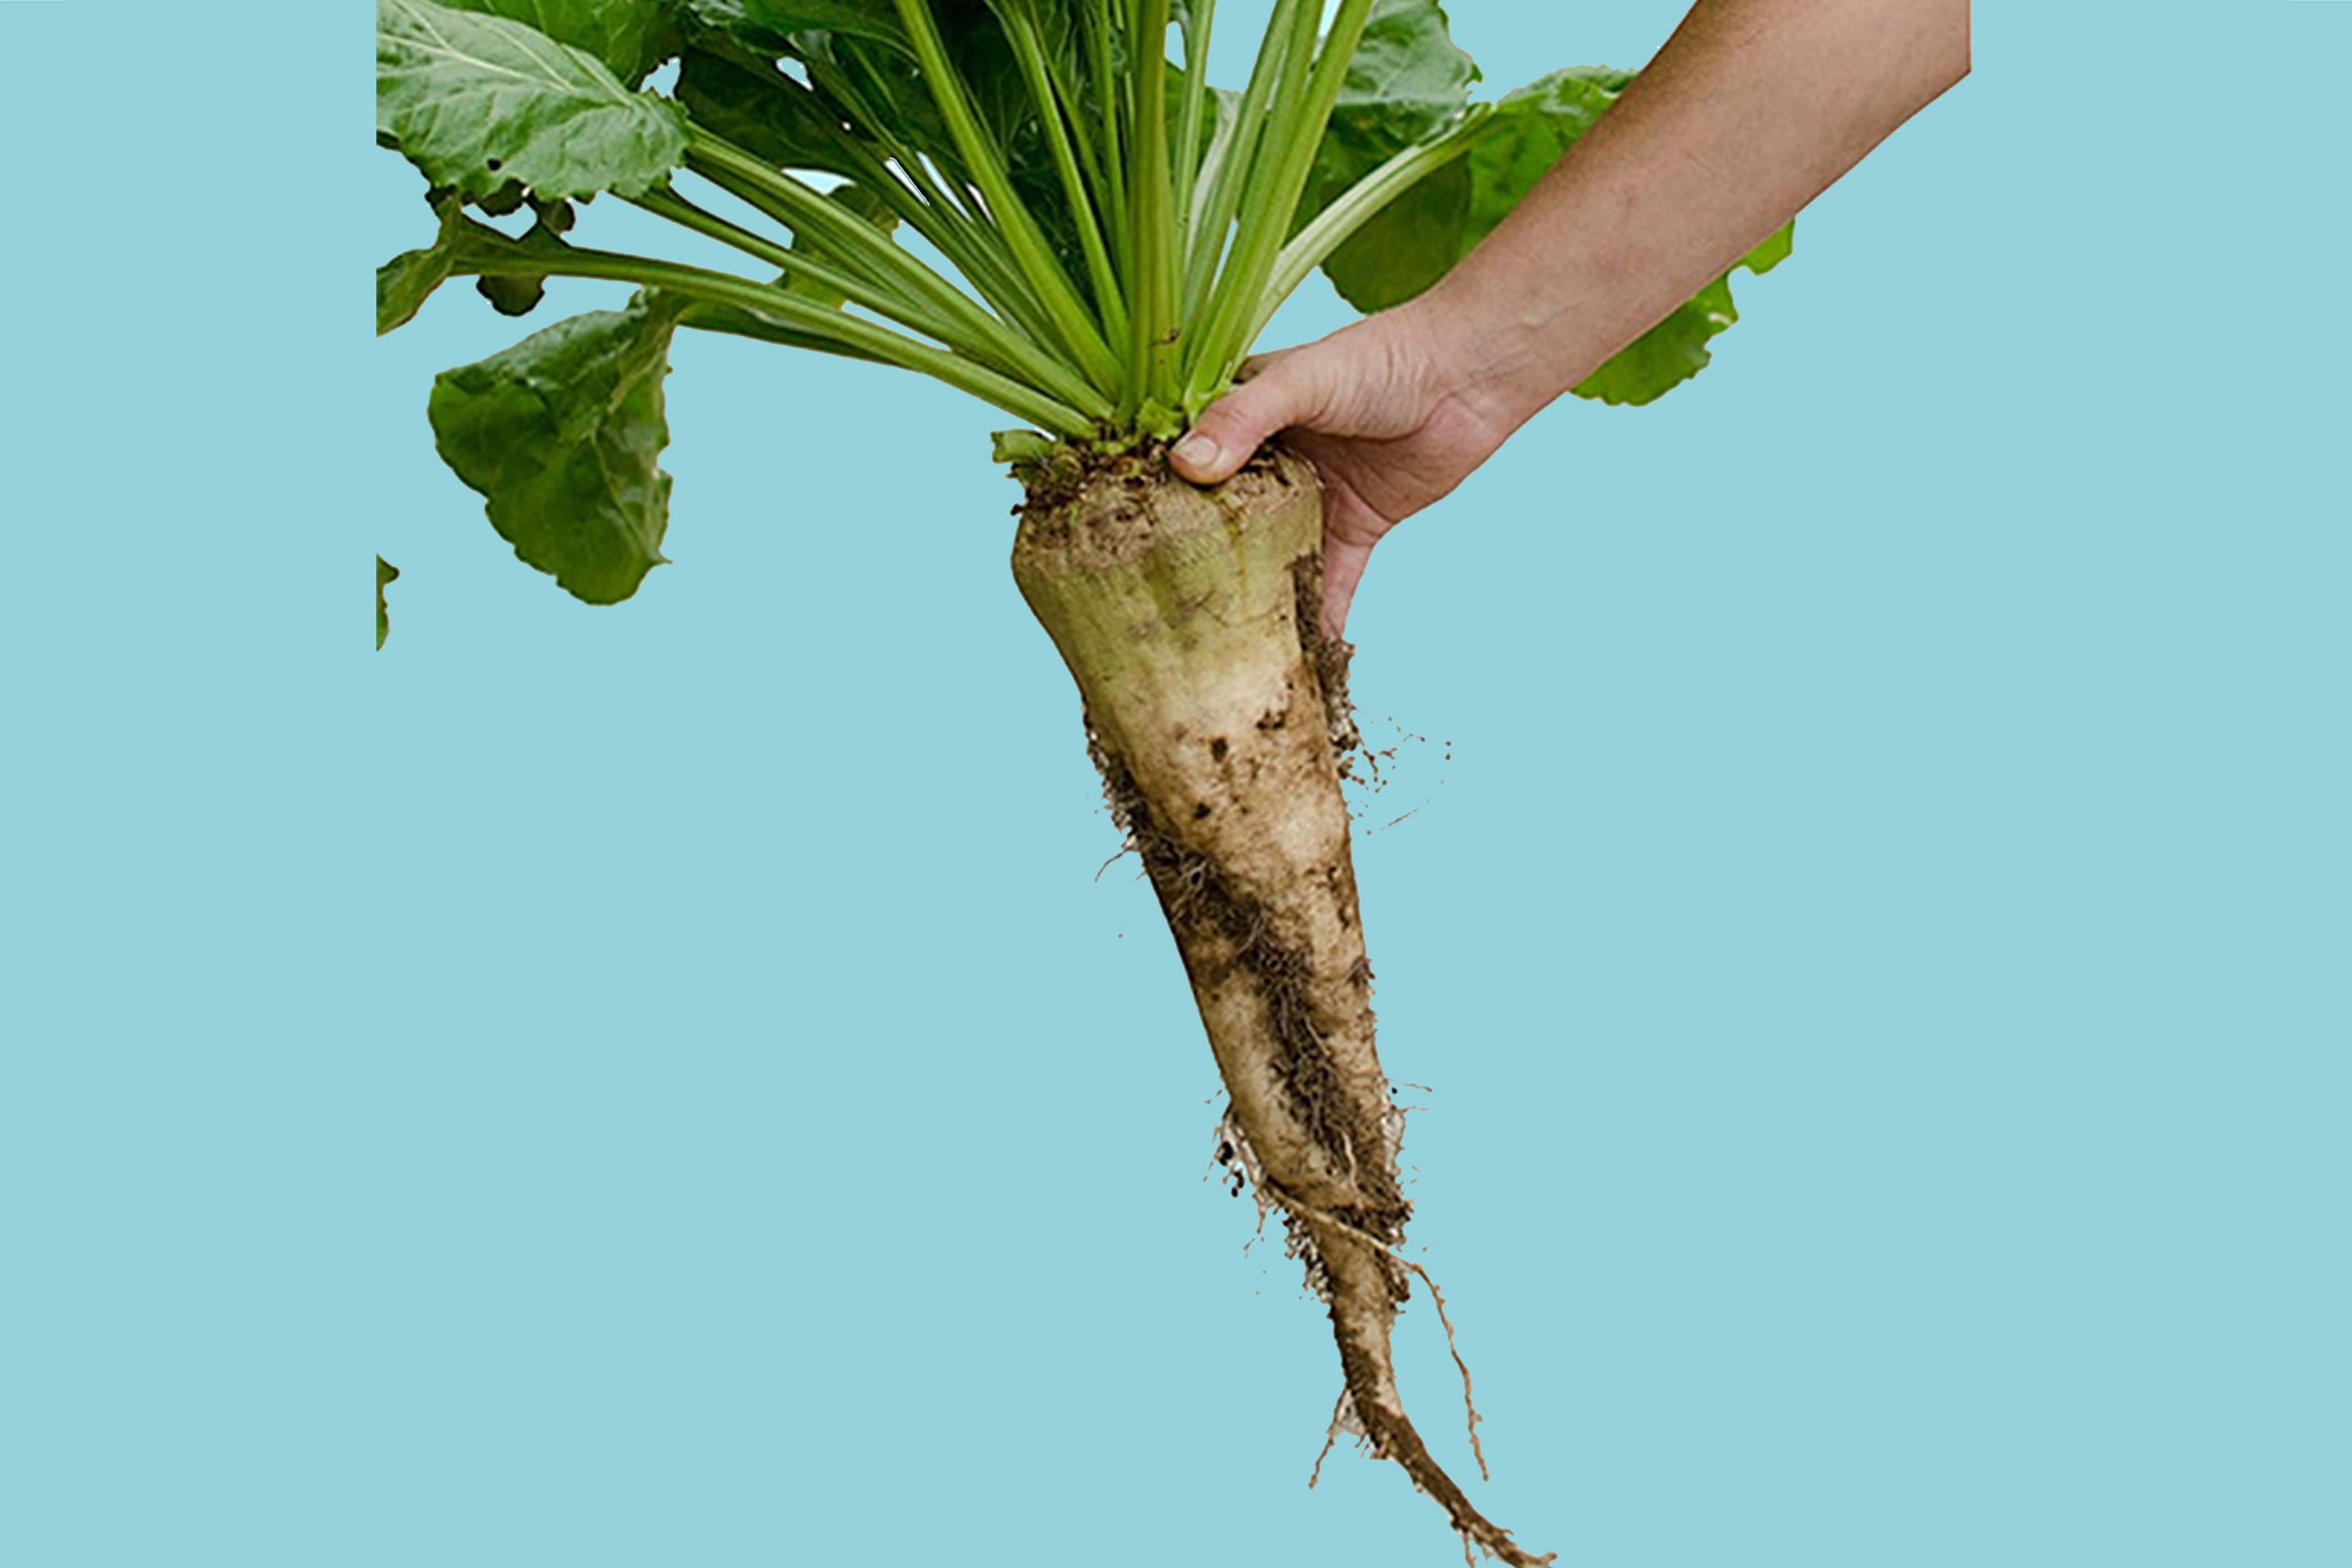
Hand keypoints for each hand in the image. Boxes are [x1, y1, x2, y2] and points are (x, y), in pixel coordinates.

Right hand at [1169, 304, 1508, 638]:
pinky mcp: (1356, 527)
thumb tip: (1185, 466)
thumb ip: (1243, 418)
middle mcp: (1268, 461)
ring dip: (1255, 599)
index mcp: (1241, 416)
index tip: (1115, 547)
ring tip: (1221, 647)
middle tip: (1160, 617)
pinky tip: (1300, 659)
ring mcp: (1311, 497)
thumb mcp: (1302, 379)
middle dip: (1197, 566)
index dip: (1152, 502)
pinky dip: (1320, 616)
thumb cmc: (1381, 357)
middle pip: (1223, 522)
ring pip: (1273, 559)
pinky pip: (1331, 580)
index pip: (1184, 463)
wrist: (1470, 374)